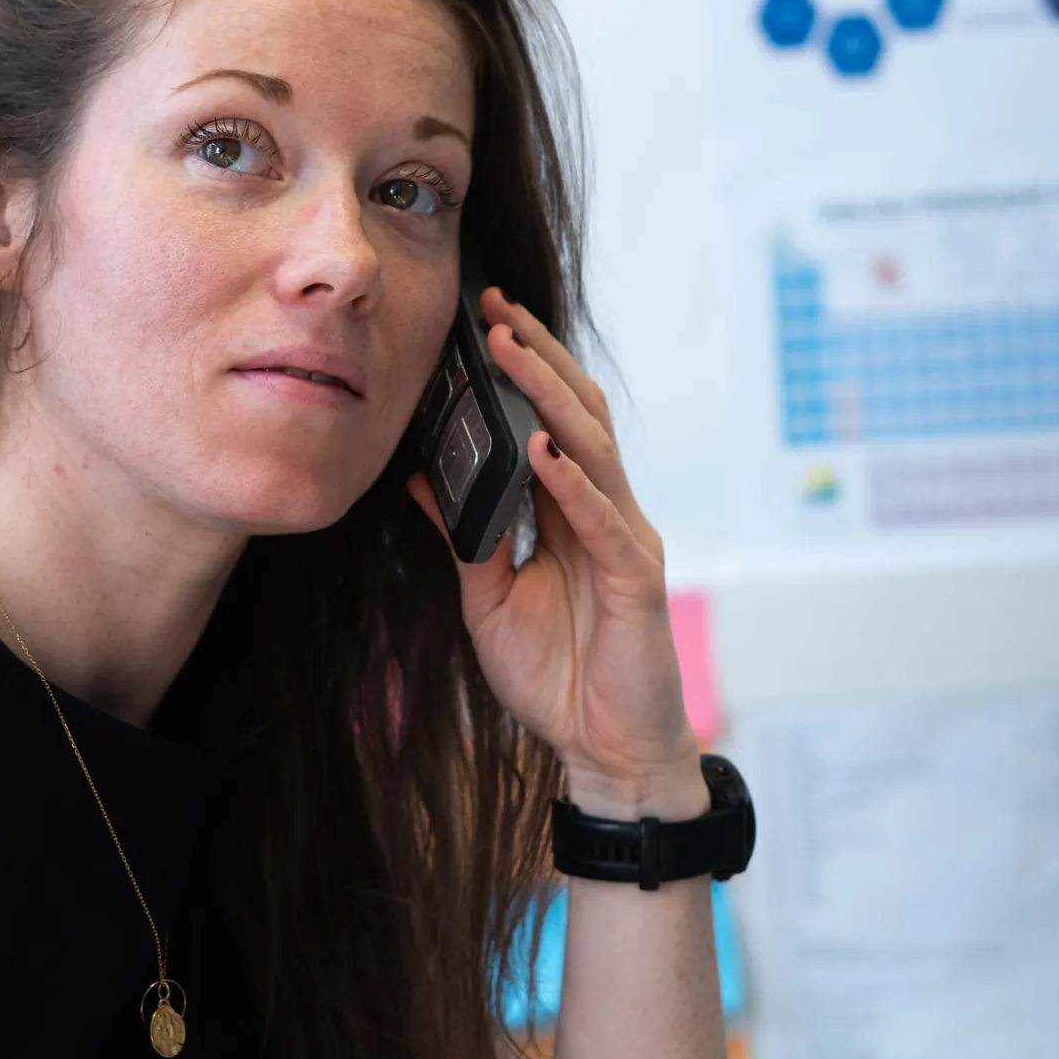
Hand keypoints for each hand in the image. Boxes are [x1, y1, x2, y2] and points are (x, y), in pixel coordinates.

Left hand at [407, 289, 700, 815]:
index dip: (521, 371)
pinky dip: (571, 482)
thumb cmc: (556, 675)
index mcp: (573, 512)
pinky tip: (542, 449)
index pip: (552, 422)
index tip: (479, 322)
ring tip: (510, 351)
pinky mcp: (637, 580)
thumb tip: (421, 479)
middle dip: (535, 357)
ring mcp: (627, 540)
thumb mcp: (489, 597)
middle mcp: (607, 513)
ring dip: (550, 396)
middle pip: (577, 414)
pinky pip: (603, 520)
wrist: (606, 752)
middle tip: (492, 306)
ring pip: (592, 448)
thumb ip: (465, 537)